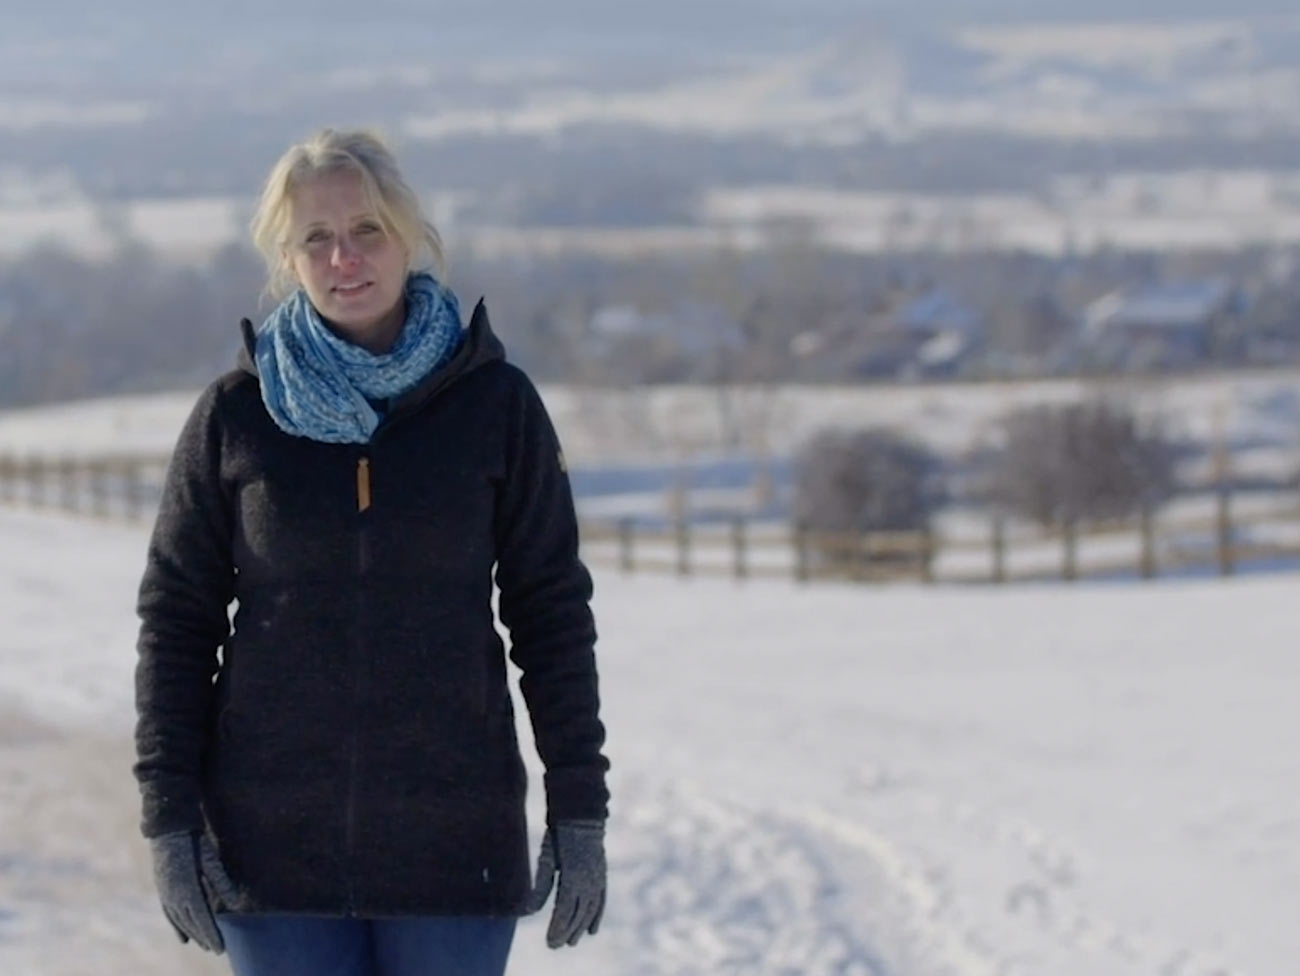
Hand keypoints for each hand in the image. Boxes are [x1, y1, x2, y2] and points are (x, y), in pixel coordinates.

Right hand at [148, 831, 240, 952]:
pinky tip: (182, 938)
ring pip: (180, 921)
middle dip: (204, 938)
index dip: (211, 935)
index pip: (202, 920)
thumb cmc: (194, 842)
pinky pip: (169, 915)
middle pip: (191, 924)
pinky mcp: (162, 890)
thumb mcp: (211, 861)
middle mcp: (174, 896)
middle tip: (216, 950)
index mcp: (188, 890)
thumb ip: (222, 884)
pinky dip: (176, 928)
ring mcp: (166, 894)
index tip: (220, 948)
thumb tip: (237, 905)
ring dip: (192, 935)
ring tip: (204, 945)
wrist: (168, 829)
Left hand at [525, 820, 605, 947]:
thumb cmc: (559, 837)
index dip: (557, 928)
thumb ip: (541, 887)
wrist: (581, 817)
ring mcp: (597, 879)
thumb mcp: (546, 860)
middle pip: (578, 914)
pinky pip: (601, 900)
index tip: (550, 943)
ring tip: (572, 941)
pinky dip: (597, 916)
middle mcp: (588, 881)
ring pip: (590, 910)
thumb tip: (529, 911)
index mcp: (572, 878)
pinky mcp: (601, 875)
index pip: (565, 911)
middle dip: (567, 932)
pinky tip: (592, 930)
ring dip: (581, 928)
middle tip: (556, 946)